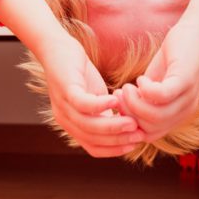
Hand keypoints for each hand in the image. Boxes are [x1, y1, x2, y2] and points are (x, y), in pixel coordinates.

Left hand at [41, 38, 144, 157]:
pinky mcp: (66, 89)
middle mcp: (65, 120)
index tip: (135, 144)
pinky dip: (101, 105)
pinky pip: (83, 104)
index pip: (94, 148)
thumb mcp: (97, 99)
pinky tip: (116, 101)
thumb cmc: (80, 75)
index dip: (115, 150)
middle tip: (139, 134)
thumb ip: (107, 116)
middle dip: (119, 140)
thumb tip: (127, 129)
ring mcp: (64, 106)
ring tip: (132, 122)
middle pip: (93, 139)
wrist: (59, 48)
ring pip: (89, 125)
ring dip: (113, 126)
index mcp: (73, 126)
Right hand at [115, 20, 198, 141]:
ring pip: (155, 116)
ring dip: (133, 102)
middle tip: (119, 94)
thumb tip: (120, 113)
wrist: (195, 33)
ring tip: (126, 86)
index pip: (148, 135)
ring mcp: (187, 97)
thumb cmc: (172, 60)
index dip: (128, 123)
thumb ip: (142, 102)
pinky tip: (141, 78)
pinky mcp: (185, 81)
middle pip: (149, 129)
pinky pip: (161, 96)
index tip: (116, 104)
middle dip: (128, 113)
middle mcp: (185, 111)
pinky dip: (145, 89)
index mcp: (177, 116)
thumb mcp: (154, 85)